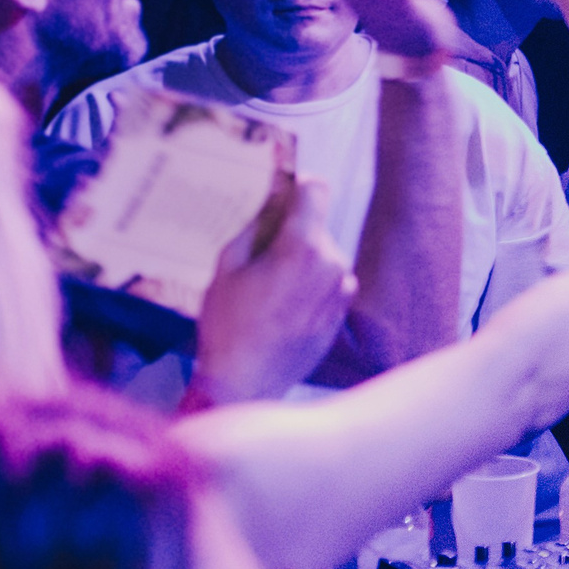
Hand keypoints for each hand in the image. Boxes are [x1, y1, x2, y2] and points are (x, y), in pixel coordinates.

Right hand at [189, 169, 356, 405]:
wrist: (246, 383)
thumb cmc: (229, 326)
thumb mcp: (226, 266)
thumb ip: (252, 224)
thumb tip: (266, 199)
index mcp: (303, 246)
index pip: (317, 189)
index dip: (299, 185)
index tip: (281, 195)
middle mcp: (332, 264)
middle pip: (316, 226)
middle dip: (291, 231)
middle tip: (258, 254)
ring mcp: (342, 291)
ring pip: (322, 255)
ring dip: (300, 260)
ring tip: (266, 288)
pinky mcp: (341, 313)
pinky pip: (327, 282)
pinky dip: (308, 284)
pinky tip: (280, 307)